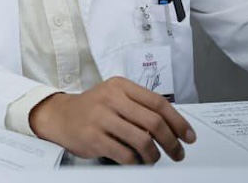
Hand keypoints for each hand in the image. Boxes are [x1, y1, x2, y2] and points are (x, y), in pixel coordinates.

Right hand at [29, 77, 196, 164]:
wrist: (59, 116)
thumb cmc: (93, 108)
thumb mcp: (114, 97)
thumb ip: (139, 106)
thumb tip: (173, 128)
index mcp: (120, 86)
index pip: (158, 103)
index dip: (178, 122)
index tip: (189, 136)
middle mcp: (110, 99)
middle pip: (153, 122)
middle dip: (171, 142)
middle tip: (177, 153)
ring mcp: (100, 118)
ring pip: (142, 140)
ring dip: (154, 155)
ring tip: (153, 158)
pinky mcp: (93, 138)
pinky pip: (125, 155)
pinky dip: (136, 162)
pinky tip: (136, 161)